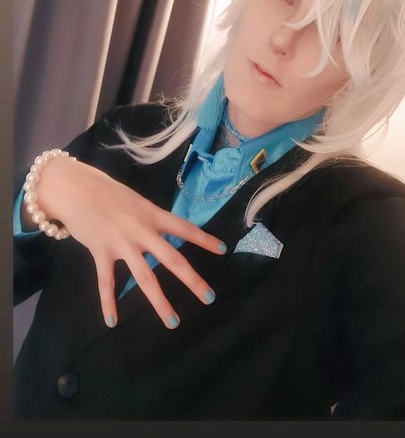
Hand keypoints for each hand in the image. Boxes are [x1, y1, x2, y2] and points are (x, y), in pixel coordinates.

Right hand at [29, 157, 226, 328]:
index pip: (184, 228)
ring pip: (145, 277)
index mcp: (153, 215)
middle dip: (192, 280)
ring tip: (173, 320)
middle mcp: (142, 230)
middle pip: (171, 258)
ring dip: (160, 302)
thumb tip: (164, 234)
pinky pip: (106, 282)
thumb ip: (150, 219)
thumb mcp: (137, 201)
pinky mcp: (101, 252)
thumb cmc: (108, 193)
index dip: (204, 239)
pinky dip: (108, 302)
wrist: (77, 189)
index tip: (223, 250)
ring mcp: (122, 243)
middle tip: (209, 297)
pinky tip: (112, 321)